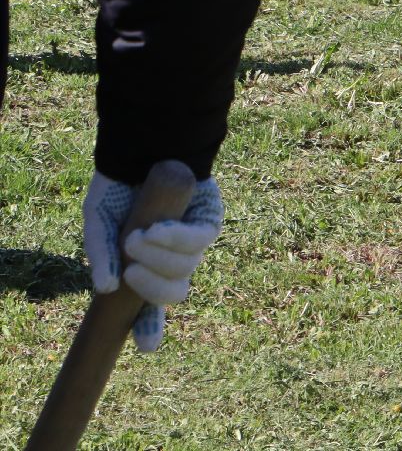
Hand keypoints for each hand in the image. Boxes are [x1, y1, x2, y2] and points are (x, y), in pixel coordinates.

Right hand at [83, 173, 223, 352]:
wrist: (143, 148)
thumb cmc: (119, 187)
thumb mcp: (98, 220)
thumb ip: (98, 253)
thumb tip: (106, 289)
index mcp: (145, 268)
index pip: (150, 308)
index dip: (150, 329)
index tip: (147, 346)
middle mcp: (172, 261)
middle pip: (173, 294)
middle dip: (151, 288)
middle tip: (129, 268)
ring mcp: (194, 243)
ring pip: (185, 269)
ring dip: (158, 257)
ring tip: (135, 237)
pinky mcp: (211, 220)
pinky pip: (200, 241)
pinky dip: (176, 239)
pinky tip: (156, 230)